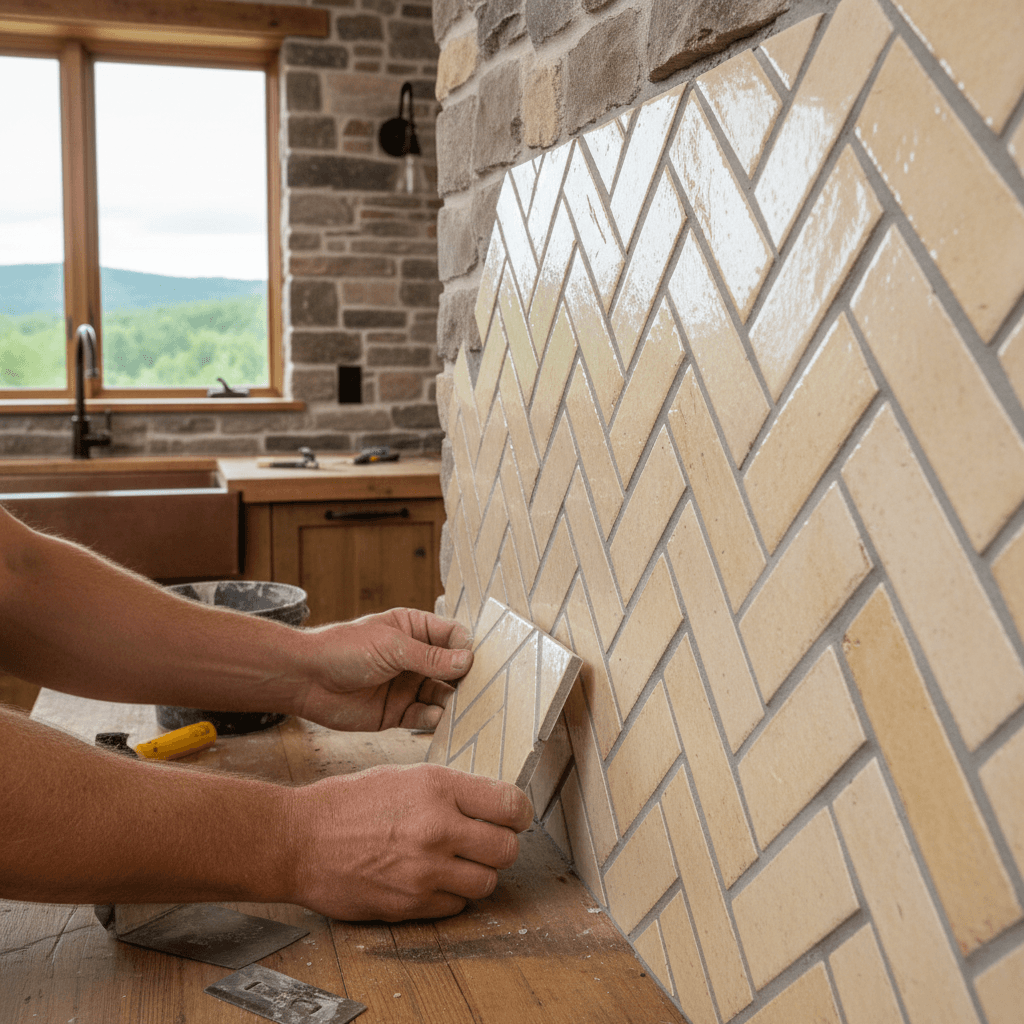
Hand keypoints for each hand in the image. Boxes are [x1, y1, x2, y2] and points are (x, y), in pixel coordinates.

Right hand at [285, 763, 533, 920]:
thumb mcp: (404, 776)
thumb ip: (450, 790)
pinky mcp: (412, 904)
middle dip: (500, 845)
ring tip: (456, 860)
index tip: (513, 816)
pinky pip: (456, 905)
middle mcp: (437, 828)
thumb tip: (489, 804)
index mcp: (437, 788)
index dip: (517, 812)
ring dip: (477, 873)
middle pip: (506, 849)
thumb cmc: (348, 804)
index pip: (510, 804)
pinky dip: (450, 895)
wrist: (301, 841)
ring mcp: (425, 871)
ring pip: (487, 882)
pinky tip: (431, 879)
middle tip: (484, 840)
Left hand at [296, 608, 472, 732]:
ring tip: (463, 708)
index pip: (453, 637)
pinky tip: (436, 717)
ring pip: (441, 695)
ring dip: (453, 702)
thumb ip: (430, 657)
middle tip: (481, 691)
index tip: (479, 663)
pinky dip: (433, 719)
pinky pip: (424, 716)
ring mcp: (408, 685)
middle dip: (466, 679)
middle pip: (453, 669)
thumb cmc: (345, 649)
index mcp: (415, 629)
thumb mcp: (392, 647)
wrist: (307, 679)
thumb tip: (468, 660)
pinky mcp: (398, 712)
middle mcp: (415, 658)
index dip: (467, 649)